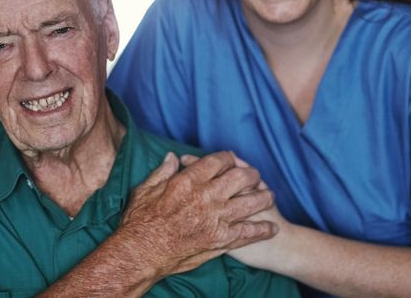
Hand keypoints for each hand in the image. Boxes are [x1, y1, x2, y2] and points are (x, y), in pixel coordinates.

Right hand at [117, 151, 277, 278]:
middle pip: (240, 177)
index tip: (231, 159)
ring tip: (270, 196)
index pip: (218, 161)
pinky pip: (247, 232)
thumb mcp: (145, 189)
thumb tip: (173, 157)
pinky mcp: (220, 240)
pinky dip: (262, 230)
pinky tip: (271, 228)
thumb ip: (163, 171)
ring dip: (263, 198)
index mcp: (189, 181)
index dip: (228, 157)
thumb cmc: (139, 221)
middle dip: (251, 174)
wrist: (141, 253)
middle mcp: (206, 196)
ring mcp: (216, 219)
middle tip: (255, 176)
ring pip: (250, 203)